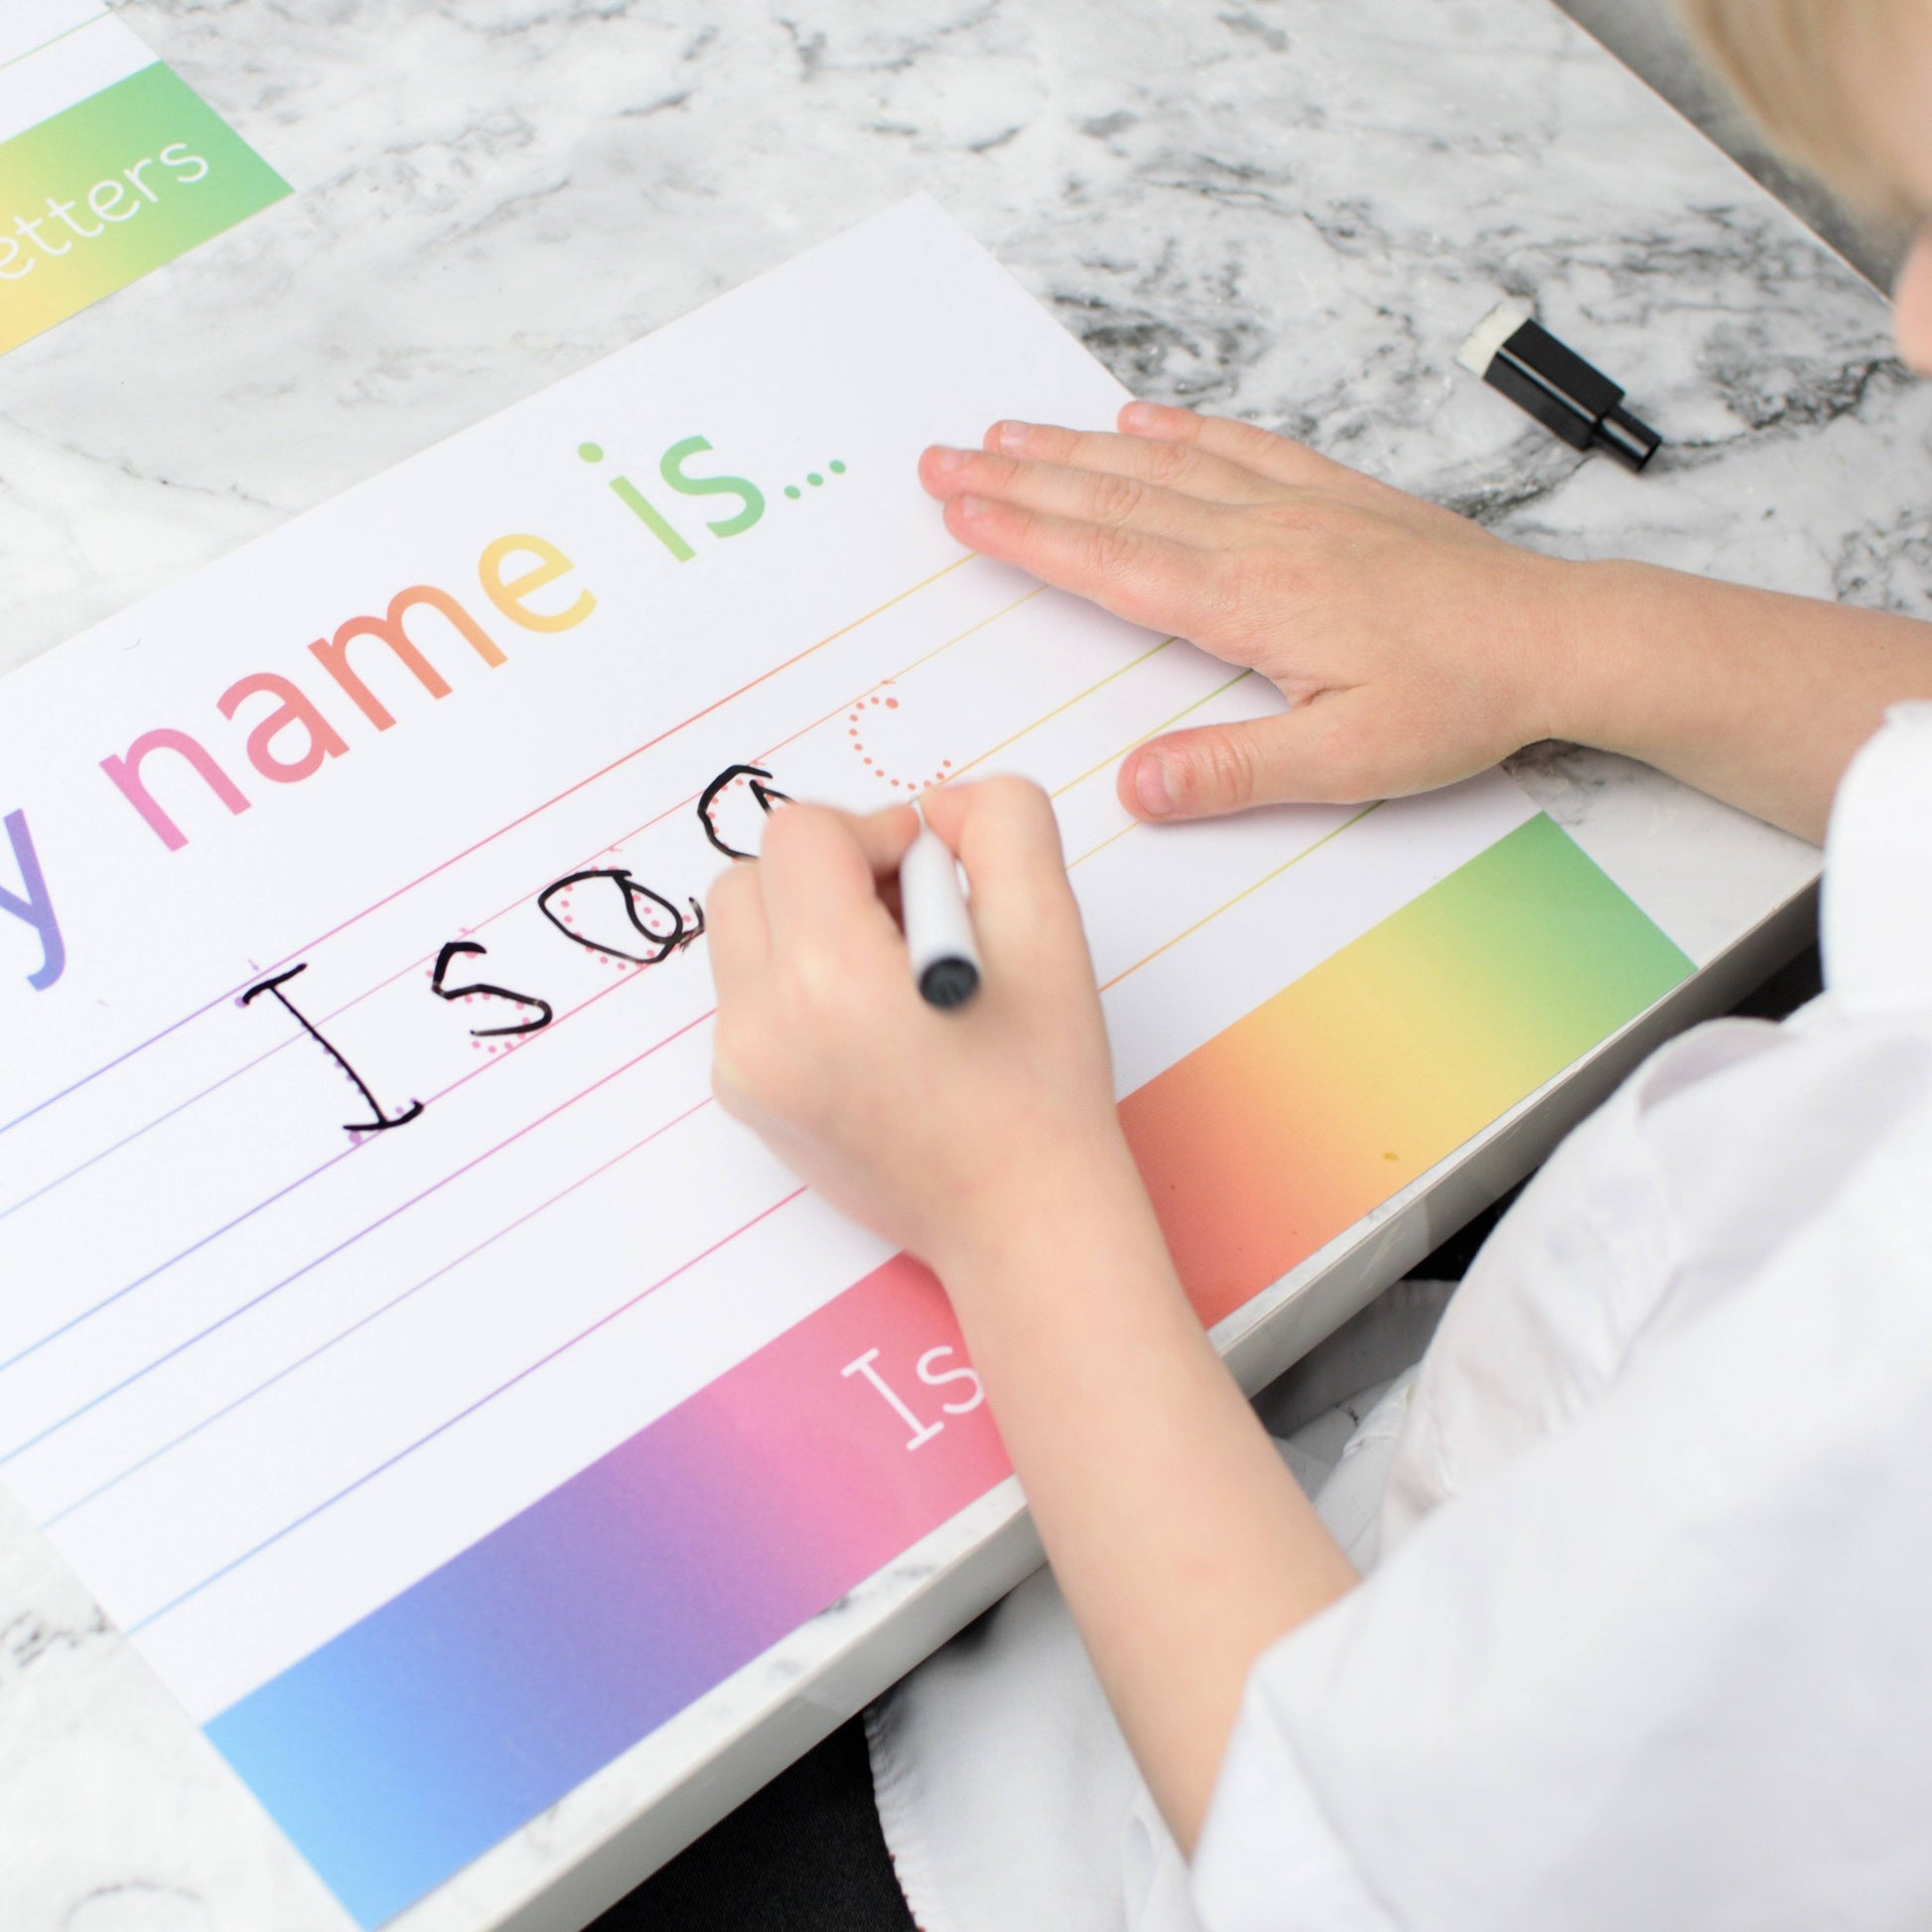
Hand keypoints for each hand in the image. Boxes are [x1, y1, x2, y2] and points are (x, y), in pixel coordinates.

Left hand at [705, 779, 1132, 1278]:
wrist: (1020, 1221)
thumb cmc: (1040, 1087)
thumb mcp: (1050, 928)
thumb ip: (1000, 822)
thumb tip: (934, 808)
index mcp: (830, 978)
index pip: (802, 833)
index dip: (875, 833)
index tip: (929, 879)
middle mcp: (763, 1026)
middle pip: (753, 876)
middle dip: (828, 875)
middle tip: (907, 920)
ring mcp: (744, 1070)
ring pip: (745, 933)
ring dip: (810, 925)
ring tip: (891, 975)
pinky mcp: (747, 1099)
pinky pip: (749, 996)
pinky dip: (800, 984)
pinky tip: (874, 1027)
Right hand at [919, 401, 1578, 820]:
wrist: (1555, 638)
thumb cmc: (1458, 700)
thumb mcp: (1345, 762)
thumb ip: (1233, 771)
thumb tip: (1136, 788)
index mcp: (1249, 600)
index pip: (1109, 562)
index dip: (1026, 535)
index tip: (961, 511)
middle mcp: (1260, 537)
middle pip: (1114, 500)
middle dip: (1019, 479)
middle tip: (945, 459)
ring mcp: (1296, 507)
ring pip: (1162, 465)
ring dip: (1076, 448)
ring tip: (1009, 432)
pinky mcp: (1333, 496)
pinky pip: (1238, 445)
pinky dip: (1178, 429)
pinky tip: (1141, 418)